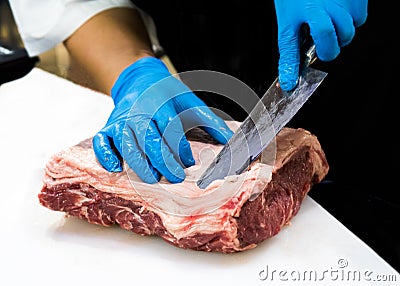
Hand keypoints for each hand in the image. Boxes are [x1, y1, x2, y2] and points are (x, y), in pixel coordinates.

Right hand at [93, 57, 233, 183]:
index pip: (169, 128)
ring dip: (139, 163)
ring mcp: (122, 120)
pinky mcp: (109, 126)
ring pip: (127, 144)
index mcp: (161, 104)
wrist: (140, 79)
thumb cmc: (168, 95)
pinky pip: (102, 142)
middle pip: (149, 139)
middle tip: (175, 177)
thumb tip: (230, 141)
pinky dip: (105, 155)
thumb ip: (210, 121)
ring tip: (152, 178)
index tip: (189, 162)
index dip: (178, 147)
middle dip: (162, 161)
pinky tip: (115, 168)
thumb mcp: (190, 102)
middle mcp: (139, 112)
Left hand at [274, 0, 367, 90]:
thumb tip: (288, 82)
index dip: (326, 52)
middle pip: (344, 38)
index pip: (326, 40)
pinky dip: (350, 16)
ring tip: (327, 17)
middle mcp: (333, 2)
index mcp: (312, 11)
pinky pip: (360, 15)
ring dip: (342, 28)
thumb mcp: (286, 23)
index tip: (322, 54)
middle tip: (320, 33)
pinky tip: (336, 8)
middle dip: (332, 42)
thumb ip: (290, 53)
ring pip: (354, 27)